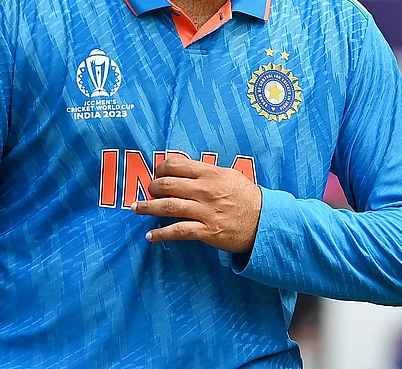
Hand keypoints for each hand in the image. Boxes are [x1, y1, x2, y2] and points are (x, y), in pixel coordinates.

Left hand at [132, 157, 262, 252]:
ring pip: (169, 207)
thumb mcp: (231, 176)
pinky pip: (178, 231)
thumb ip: (209, 172)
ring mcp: (206, 211)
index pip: (177, 165)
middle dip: (152, 187)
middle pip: (168, 184)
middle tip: (149, 191)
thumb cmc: (248, 198)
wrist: (266, 222)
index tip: (156, 173)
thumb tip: (187, 170)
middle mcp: (206, 190)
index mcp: (212, 174)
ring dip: (148, 207)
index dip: (161, 168)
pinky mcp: (207, 231)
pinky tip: (150, 236)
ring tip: (136, 208)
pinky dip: (161, 233)